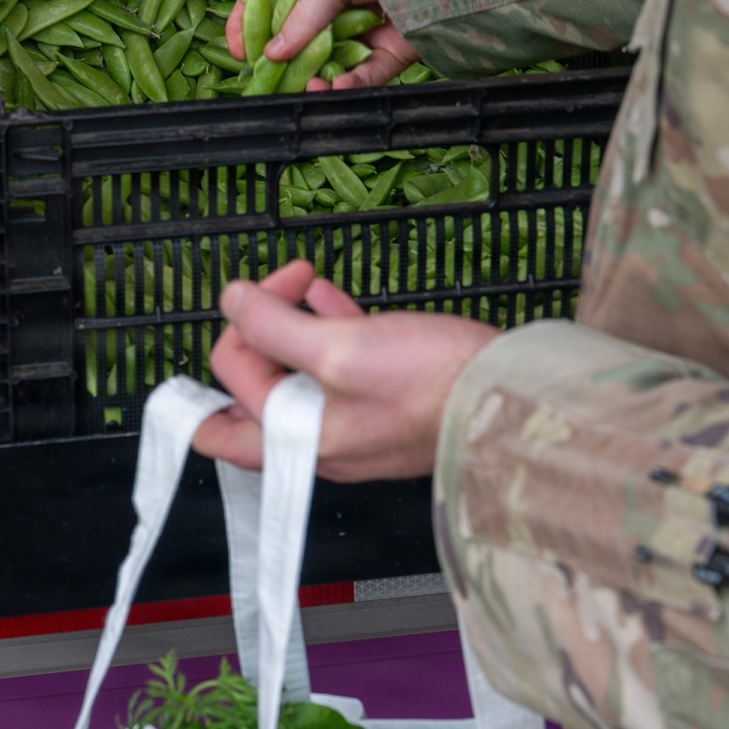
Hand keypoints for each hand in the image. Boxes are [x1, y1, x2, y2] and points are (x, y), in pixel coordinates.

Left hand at [193, 260, 499, 481]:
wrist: (509, 399)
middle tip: (282, 286)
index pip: (220, 416)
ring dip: (293, 325)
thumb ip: (275, 326)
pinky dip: (329, 332)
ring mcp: (353, 428)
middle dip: (259, 332)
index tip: (238, 317)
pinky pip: (339, 371)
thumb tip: (232, 302)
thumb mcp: (340, 347)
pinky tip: (334, 297)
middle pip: (257, 392)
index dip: (224, 357)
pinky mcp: (384, 407)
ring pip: (298, 376)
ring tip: (307, 282)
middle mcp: (318, 446)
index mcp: (296, 445)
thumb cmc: (429, 385)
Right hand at [226, 0, 421, 91]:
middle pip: (296, 38)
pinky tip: (336, 86)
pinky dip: (349, 85)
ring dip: (314, 78)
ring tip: (308, 85)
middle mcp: (335, 4)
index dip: (247, 21)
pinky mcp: (390, 52)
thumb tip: (272, 53)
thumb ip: (302, 15)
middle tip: (267, 80)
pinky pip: (365, 76)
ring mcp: (361, 29)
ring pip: (329, 64)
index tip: (238, 49)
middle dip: (279, 62)